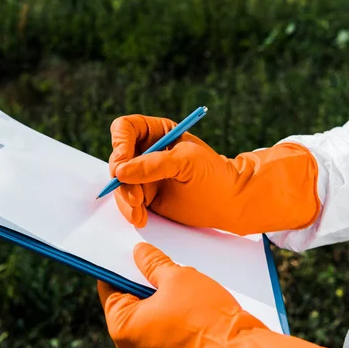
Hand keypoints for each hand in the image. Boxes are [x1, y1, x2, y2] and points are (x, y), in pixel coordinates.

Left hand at [98, 243, 348, 347]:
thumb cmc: (207, 319)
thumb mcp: (177, 277)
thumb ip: (153, 263)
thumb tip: (139, 253)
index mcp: (123, 328)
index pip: (109, 288)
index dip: (118, 266)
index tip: (127, 251)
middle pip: (129, 304)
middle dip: (142, 281)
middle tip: (156, 259)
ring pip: (149, 318)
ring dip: (160, 298)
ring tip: (177, 278)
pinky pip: (164, 332)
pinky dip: (172, 315)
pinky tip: (189, 299)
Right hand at [109, 115, 320, 234]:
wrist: (230, 201)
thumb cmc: (214, 174)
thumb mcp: (186, 161)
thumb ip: (153, 164)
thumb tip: (121, 171)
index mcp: (157, 132)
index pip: (125, 129)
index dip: (119, 143)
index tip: (123, 163)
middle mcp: (147, 152)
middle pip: (118, 159)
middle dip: (122, 179)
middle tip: (135, 196)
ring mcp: (144, 176)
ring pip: (120, 184)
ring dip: (125, 199)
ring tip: (140, 212)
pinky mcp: (146, 197)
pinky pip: (127, 202)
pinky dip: (130, 211)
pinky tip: (141, 219)